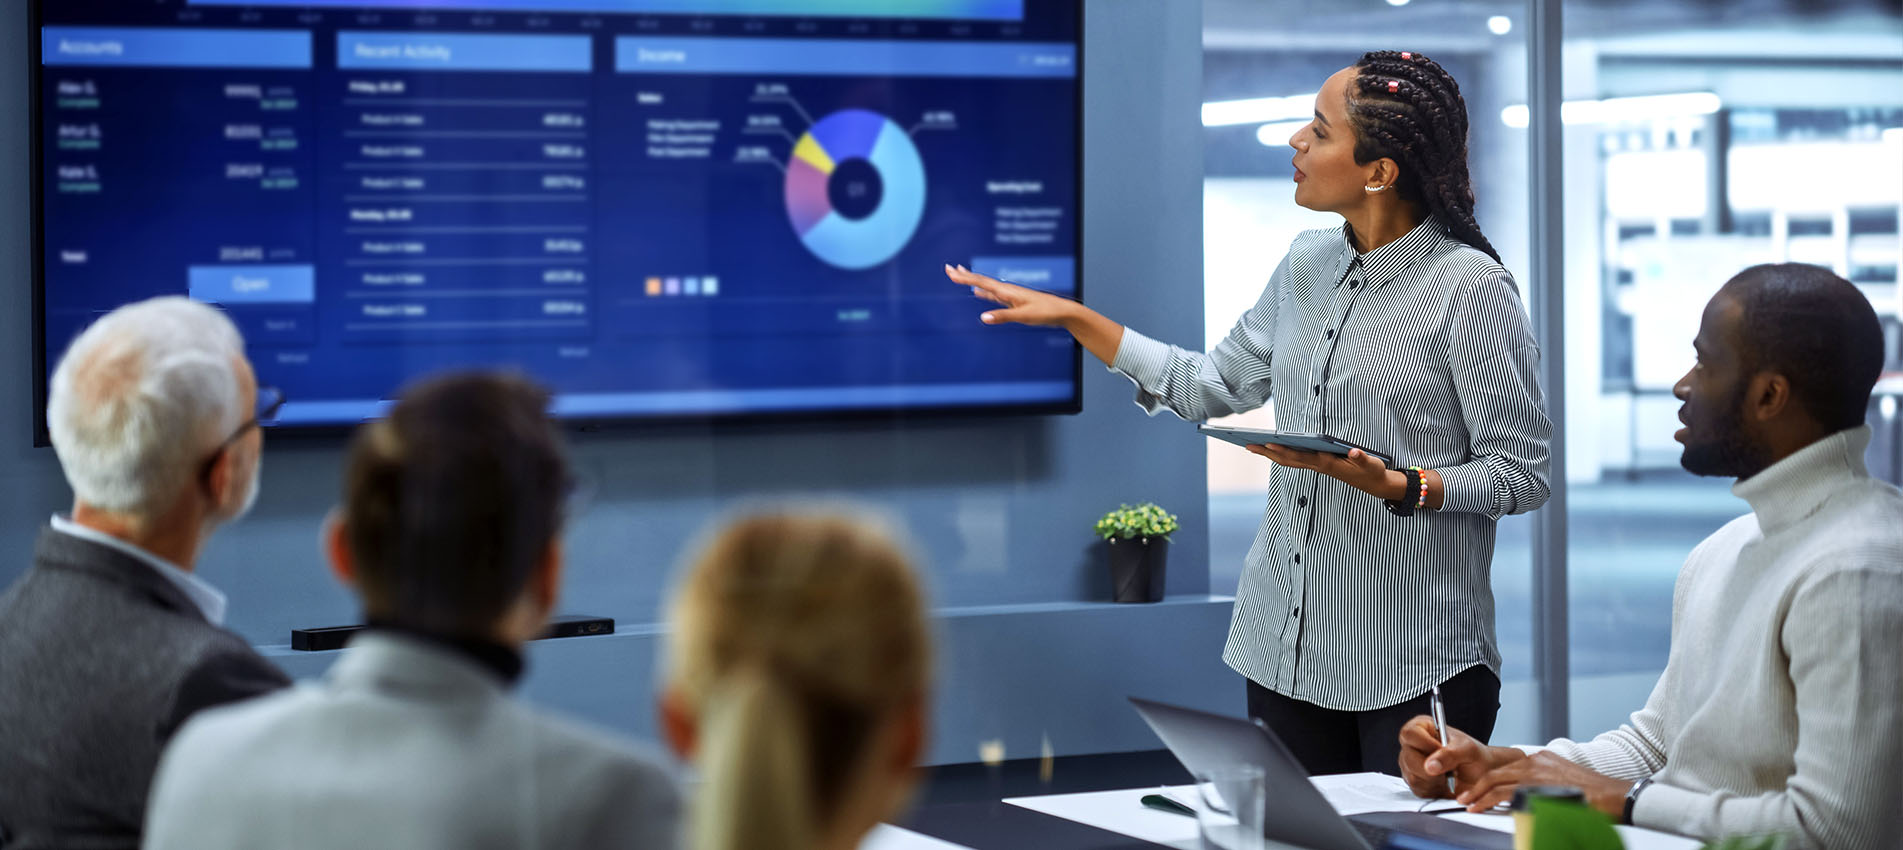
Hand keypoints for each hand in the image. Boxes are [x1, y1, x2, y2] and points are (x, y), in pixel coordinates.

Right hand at [944, 263, 1075, 326]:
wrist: (1061, 311)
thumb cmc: (1045, 312)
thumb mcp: (1023, 316)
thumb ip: (1003, 316)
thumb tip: (983, 317)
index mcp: (1007, 291)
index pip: (981, 282)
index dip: (965, 277)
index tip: (950, 271)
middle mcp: (1006, 290)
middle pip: (981, 280)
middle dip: (964, 275)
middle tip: (949, 269)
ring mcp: (1009, 295)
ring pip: (986, 286)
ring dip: (972, 281)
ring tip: (960, 275)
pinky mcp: (1013, 301)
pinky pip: (993, 295)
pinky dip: (983, 292)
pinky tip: (978, 292)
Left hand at [1246, 444, 1397, 499]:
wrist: (1374, 484)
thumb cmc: (1371, 471)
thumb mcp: (1370, 464)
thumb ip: (1361, 458)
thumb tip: (1353, 452)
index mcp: (1327, 464)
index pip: (1300, 457)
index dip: (1284, 450)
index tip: (1268, 443)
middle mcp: (1319, 465)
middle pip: (1288, 459)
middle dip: (1267, 452)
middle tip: (1247, 444)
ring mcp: (1317, 466)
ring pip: (1289, 460)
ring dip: (1271, 453)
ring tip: (1253, 445)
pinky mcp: (1320, 464)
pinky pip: (1296, 459)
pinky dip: (1282, 453)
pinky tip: (1273, 448)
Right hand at [1397, 715, 1518, 800]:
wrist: (1480, 775)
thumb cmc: (1474, 756)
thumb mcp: (1467, 749)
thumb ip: (1449, 754)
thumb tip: (1430, 766)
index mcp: (1422, 727)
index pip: (1410, 734)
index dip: (1425, 745)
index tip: (1441, 751)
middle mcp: (1412, 745)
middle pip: (1408, 758)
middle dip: (1431, 768)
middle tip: (1448, 768)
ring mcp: (1410, 764)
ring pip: (1413, 777)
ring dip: (1434, 781)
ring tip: (1448, 776)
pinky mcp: (1414, 781)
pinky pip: (1418, 790)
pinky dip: (1434, 790)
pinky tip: (1444, 784)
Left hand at [1456, 750, 1632, 817]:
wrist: (1614, 795)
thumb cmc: (1593, 795)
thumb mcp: (1563, 783)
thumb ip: (1542, 785)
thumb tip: (1524, 798)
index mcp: (1542, 759)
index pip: (1507, 768)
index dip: (1489, 779)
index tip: (1477, 788)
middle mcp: (1536, 761)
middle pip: (1497, 772)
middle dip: (1477, 785)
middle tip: (1463, 796)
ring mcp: (1537, 772)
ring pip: (1497, 781)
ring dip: (1478, 793)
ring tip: (1466, 803)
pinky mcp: (1539, 786)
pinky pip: (1507, 792)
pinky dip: (1489, 800)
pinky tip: (1480, 806)